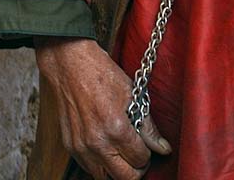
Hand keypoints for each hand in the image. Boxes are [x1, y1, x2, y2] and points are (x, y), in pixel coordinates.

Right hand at [34, 37, 171, 179]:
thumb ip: (148, 126)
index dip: (147, 154)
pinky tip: (106, 148)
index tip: (147, 146)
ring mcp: (81, 147)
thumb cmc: (102, 74)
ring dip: (117, 170)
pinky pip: (89, 168)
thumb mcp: (132, 94)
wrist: (71, 65)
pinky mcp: (70, 147)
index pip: (140, 160)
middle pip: (124, 177)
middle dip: (136, 169)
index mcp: (116, 128)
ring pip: (104, 178)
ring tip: (122, 153)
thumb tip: (163, 147)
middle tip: (138, 156)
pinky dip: (100, 164)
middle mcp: (97, 143)